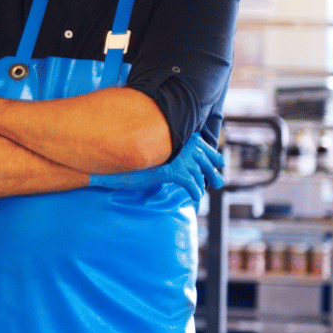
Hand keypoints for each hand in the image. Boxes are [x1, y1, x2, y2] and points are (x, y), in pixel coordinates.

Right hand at [89, 132, 223, 204]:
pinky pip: (190, 182)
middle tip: (219, 181)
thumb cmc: (128, 161)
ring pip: (199, 171)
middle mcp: (177, 143)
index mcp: (174, 136)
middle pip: (203, 157)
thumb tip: (173, 158)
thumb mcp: (149, 155)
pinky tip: (195, 196)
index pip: (199, 143)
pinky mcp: (171, 170)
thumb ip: (163, 153)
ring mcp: (175, 156)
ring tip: (204, 191)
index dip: (210, 152)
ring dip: (204, 182)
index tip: (218, 161)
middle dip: (212, 170)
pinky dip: (194, 190)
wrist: (113, 166)